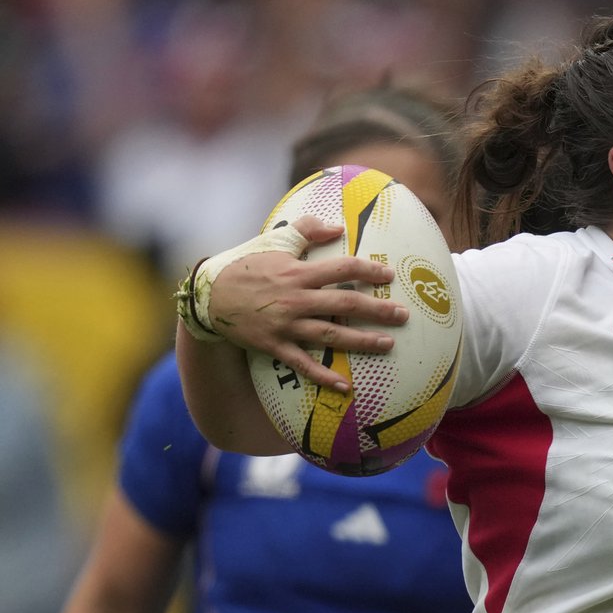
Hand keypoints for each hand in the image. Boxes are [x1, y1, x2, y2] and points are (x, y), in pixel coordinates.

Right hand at [203, 216, 409, 390]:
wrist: (209, 296)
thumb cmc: (245, 265)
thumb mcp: (274, 241)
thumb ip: (307, 230)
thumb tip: (338, 226)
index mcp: (298, 273)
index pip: (342, 269)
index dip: (368, 271)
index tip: (389, 277)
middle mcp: (296, 300)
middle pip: (344, 304)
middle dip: (377, 310)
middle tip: (403, 316)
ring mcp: (286, 325)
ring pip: (331, 335)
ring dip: (361, 341)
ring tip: (387, 345)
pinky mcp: (275, 346)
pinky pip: (303, 364)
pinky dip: (324, 376)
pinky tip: (345, 386)